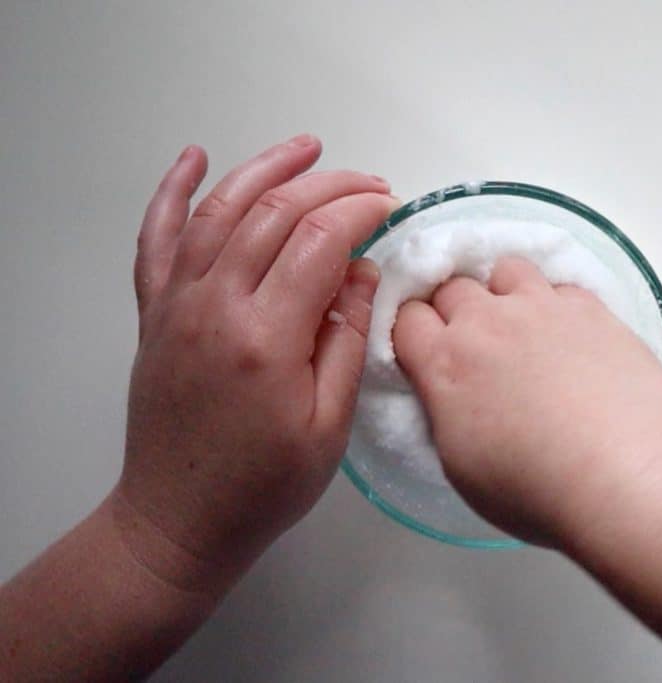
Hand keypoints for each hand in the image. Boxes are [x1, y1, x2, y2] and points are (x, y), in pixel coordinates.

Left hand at [117, 136, 397, 589]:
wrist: (179, 520)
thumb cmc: (264, 486)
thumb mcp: (329, 427)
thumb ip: (347, 341)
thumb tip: (362, 272)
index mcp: (265, 338)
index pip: (318, 242)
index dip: (359, 213)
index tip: (389, 208)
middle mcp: (214, 306)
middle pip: (273, 214)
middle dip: (328, 187)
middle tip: (369, 185)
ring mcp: (177, 305)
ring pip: (220, 211)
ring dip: (264, 170)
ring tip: (306, 148)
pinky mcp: (155, 313)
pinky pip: (158, 238)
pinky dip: (173, 193)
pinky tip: (192, 159)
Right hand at [393, 257, 661, 545]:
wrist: (623, 474)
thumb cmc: (539, 488)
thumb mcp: (460, 467)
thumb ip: (444, 413)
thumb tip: (447, 395)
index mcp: (446, 364)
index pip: (406, 319)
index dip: (414, 332)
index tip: (424, 348)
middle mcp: (488, 324)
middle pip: (453, 288)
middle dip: (453, 309)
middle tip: (472, 344)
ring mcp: (542, 309)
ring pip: (507, 270)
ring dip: (503, 291)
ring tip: (520, 324)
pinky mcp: (591, 310)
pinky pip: (561, 286)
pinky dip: (557, 302)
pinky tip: (568, 333)